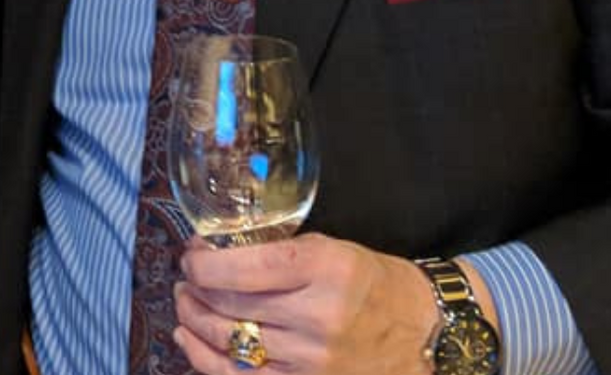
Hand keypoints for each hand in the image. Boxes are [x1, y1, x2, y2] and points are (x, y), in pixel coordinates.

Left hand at [172, 233, 444, 373]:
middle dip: (194, 290)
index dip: (203, 263)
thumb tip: (215, 254)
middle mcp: (317, 315)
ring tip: (185, 304)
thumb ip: (277, 253)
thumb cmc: (372, 283)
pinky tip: (189, 340)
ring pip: (230, 343)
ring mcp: (313, 358)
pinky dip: (207, 359)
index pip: (243, 267)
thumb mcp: (331, 250)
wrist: (425, 331)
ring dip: (194, 321)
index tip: (192, 255)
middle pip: (230, 305)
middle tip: (186, 279)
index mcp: (323, 268)